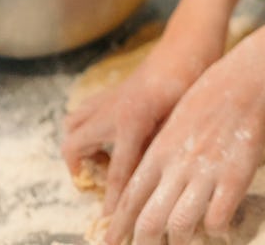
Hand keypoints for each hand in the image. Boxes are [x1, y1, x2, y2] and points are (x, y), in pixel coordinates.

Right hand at [60, 31, 221, 218]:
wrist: (188, 45)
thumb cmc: (191, 79)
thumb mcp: (181, 118)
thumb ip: (161, 147)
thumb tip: (152, 177)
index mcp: (132, 121)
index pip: (118, 172)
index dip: (115, 199)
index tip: (111, 219)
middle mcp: (111, 111)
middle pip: (74, 147)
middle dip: (81, 169)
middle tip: (103, 178)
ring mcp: (107, 100)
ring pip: (72, 127)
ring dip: (81, 146)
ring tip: (105, 157)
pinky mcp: (110, 93)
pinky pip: (83, 112)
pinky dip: (87, 128)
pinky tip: (110, 135)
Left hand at [103, 47, 264, 244]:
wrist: (243, 82)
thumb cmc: (207, 101)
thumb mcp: (171, 127)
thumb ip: (159, 159)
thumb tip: (150, 191)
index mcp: (158, 154)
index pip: (129, 199)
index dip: (118, 226)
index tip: (111, 242)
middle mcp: (177, 167)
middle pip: (149, 221)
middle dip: (145, 243)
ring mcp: (205, 173)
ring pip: (180, 225)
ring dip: (181, 240)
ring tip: (187, 241)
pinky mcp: (235, 177)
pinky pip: (218, 218)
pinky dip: (216, 229)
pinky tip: (218, 227)